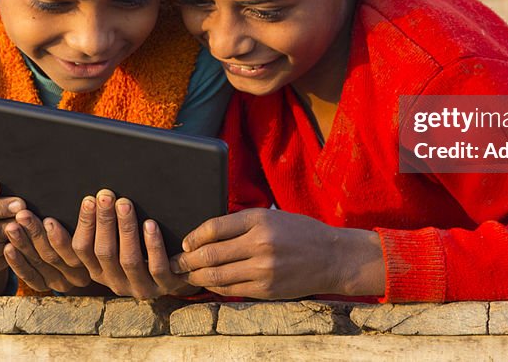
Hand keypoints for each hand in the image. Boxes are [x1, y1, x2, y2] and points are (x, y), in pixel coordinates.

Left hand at [2, 210, 94, 293]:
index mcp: (91, 261)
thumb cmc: (86, 229)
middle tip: (22, 216)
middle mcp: (77, 276)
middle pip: (54, 254)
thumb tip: (85, 200)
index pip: (75, 250)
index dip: (60, 236)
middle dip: (36, 233)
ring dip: (23, 243)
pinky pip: (29, 276)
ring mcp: (59, 282)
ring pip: (39, 262)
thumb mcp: (90, 228)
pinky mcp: (43, 286)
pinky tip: (8, 247)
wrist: (82, 258)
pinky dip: (17, 262)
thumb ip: (87, 219)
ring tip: (12, 226)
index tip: (48, 220)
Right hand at [70, 189, 198, 297]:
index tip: (87, 201)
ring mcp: (140, 287)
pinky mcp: (164, 286)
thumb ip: (104, 231)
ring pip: (129, 259)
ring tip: (125, 204)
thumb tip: (90, 199)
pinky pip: (157, 267)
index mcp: (99, 272)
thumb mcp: (118, 247)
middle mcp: (116, 282)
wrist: (176, 277)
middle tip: (106, 196)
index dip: (83, 225)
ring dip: (126, 230)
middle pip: (104, 251)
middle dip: (104, 221)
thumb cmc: (142, 254)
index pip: (82, 250)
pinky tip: (150, 224)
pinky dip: (153, 245)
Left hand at [172, 208, 384, 299]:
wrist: (333, 257)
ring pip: (217, 276)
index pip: (214, 227)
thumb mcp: (273, 217)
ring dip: (196, 277)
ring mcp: (263, 269)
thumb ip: (243, 223)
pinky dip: (216, 288)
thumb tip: (208, 234)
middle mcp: (260, 243)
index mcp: (260, 219)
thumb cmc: (301, 233)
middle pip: (210, 254)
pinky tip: (208, 285)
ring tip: (185, 276)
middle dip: (187, 260)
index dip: (194, 237)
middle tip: (174, 262)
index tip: (186, 243)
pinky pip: (231, 290)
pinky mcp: (266, 289)